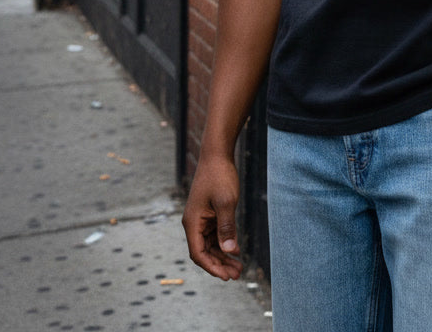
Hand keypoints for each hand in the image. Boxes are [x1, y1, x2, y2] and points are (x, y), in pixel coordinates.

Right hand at [182, 154, 243, 280]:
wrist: (217, 155)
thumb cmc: (220, 176)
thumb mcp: (226, 203)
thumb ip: (227, 228)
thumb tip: (230, 251)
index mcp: (192, 223)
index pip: (199, 254)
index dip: (212, 267)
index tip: (226, 276)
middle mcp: (194, 223)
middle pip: (205, 252)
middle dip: (220, 264)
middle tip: (237, 275)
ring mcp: (201, 219)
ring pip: (210, 245)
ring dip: (223, 256)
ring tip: (238, 267)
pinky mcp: (209, 214)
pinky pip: (215, 235)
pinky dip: (224, 244)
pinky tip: (235, 251)